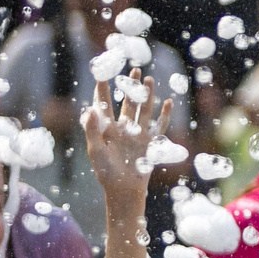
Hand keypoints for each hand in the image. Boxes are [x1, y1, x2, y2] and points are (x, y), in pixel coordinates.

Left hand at [83, 75, 173, 210]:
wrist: (124, 189)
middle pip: (127, 101)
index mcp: (106, 128)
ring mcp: (137, 133)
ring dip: (146, 94)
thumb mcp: (95, 150)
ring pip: (143, 108)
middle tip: (133, 68)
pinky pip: (159, 125)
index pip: (104, 103)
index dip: (103, 88)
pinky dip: (164, 114)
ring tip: (148, 78)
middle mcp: (122, 127)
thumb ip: (92, 130)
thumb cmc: (106, 172)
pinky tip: (168, 102)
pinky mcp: (150, 141)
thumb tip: (89, 109)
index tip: (102, 72)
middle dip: (129, 84)